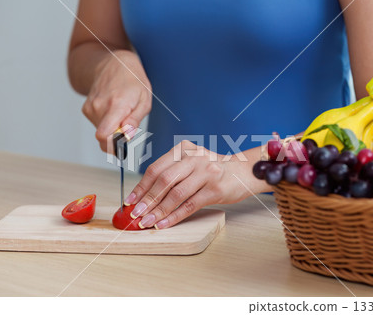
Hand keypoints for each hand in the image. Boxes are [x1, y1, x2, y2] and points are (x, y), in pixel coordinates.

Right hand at [82, 50, 151, 151]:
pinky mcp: (86, 110)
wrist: (113, 63)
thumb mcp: (144, 99)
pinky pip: (98, 126)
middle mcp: (100, 107)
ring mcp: (90, 108)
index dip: (113, 146)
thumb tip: (127, 136)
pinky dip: (107, 124)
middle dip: (117, 139)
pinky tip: (113, 111)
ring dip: (113, 130)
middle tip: (128, 128)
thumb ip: (135, 120)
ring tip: (121, 114)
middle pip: (104, 139)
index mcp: (117, 104)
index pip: (104, 135)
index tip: (124, 145)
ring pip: (102, 133)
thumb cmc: (133, 80)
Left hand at [125, 140, 256, 228]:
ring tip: (146, 222)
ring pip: (176, 194)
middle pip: (164, 180)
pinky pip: (190, 205)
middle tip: (134, 214)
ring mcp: (207, 172)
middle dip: (147, 200)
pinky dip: (175, 216)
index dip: (140, 187)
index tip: (129, 201)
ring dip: (158, 211)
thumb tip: (144, 197)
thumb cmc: (212, 170)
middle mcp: (194, 158)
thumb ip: (172, 174)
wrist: (243, 172)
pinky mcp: (216, 189)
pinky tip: (164, 224)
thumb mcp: (191, 164)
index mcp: (184, 149)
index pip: (156, 168)